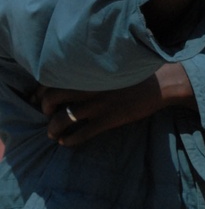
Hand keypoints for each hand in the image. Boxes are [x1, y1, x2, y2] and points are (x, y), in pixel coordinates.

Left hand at [37, 63, 194, 145]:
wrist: (162, 84)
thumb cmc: (138, 74)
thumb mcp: (112, 67)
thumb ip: (92, 72)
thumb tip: (74, 80)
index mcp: (89, 72)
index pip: (54, 79)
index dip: (41, 91)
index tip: (38, 98)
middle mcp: (89, 87)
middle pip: (53, 99)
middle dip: (45, 109)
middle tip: (47, 114)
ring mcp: (98, 105)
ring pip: (63, 119)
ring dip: (53, 129)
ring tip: (52, 133)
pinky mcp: (108, 120)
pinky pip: (81, 133)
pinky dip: (69, 140)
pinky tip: (66, 142)